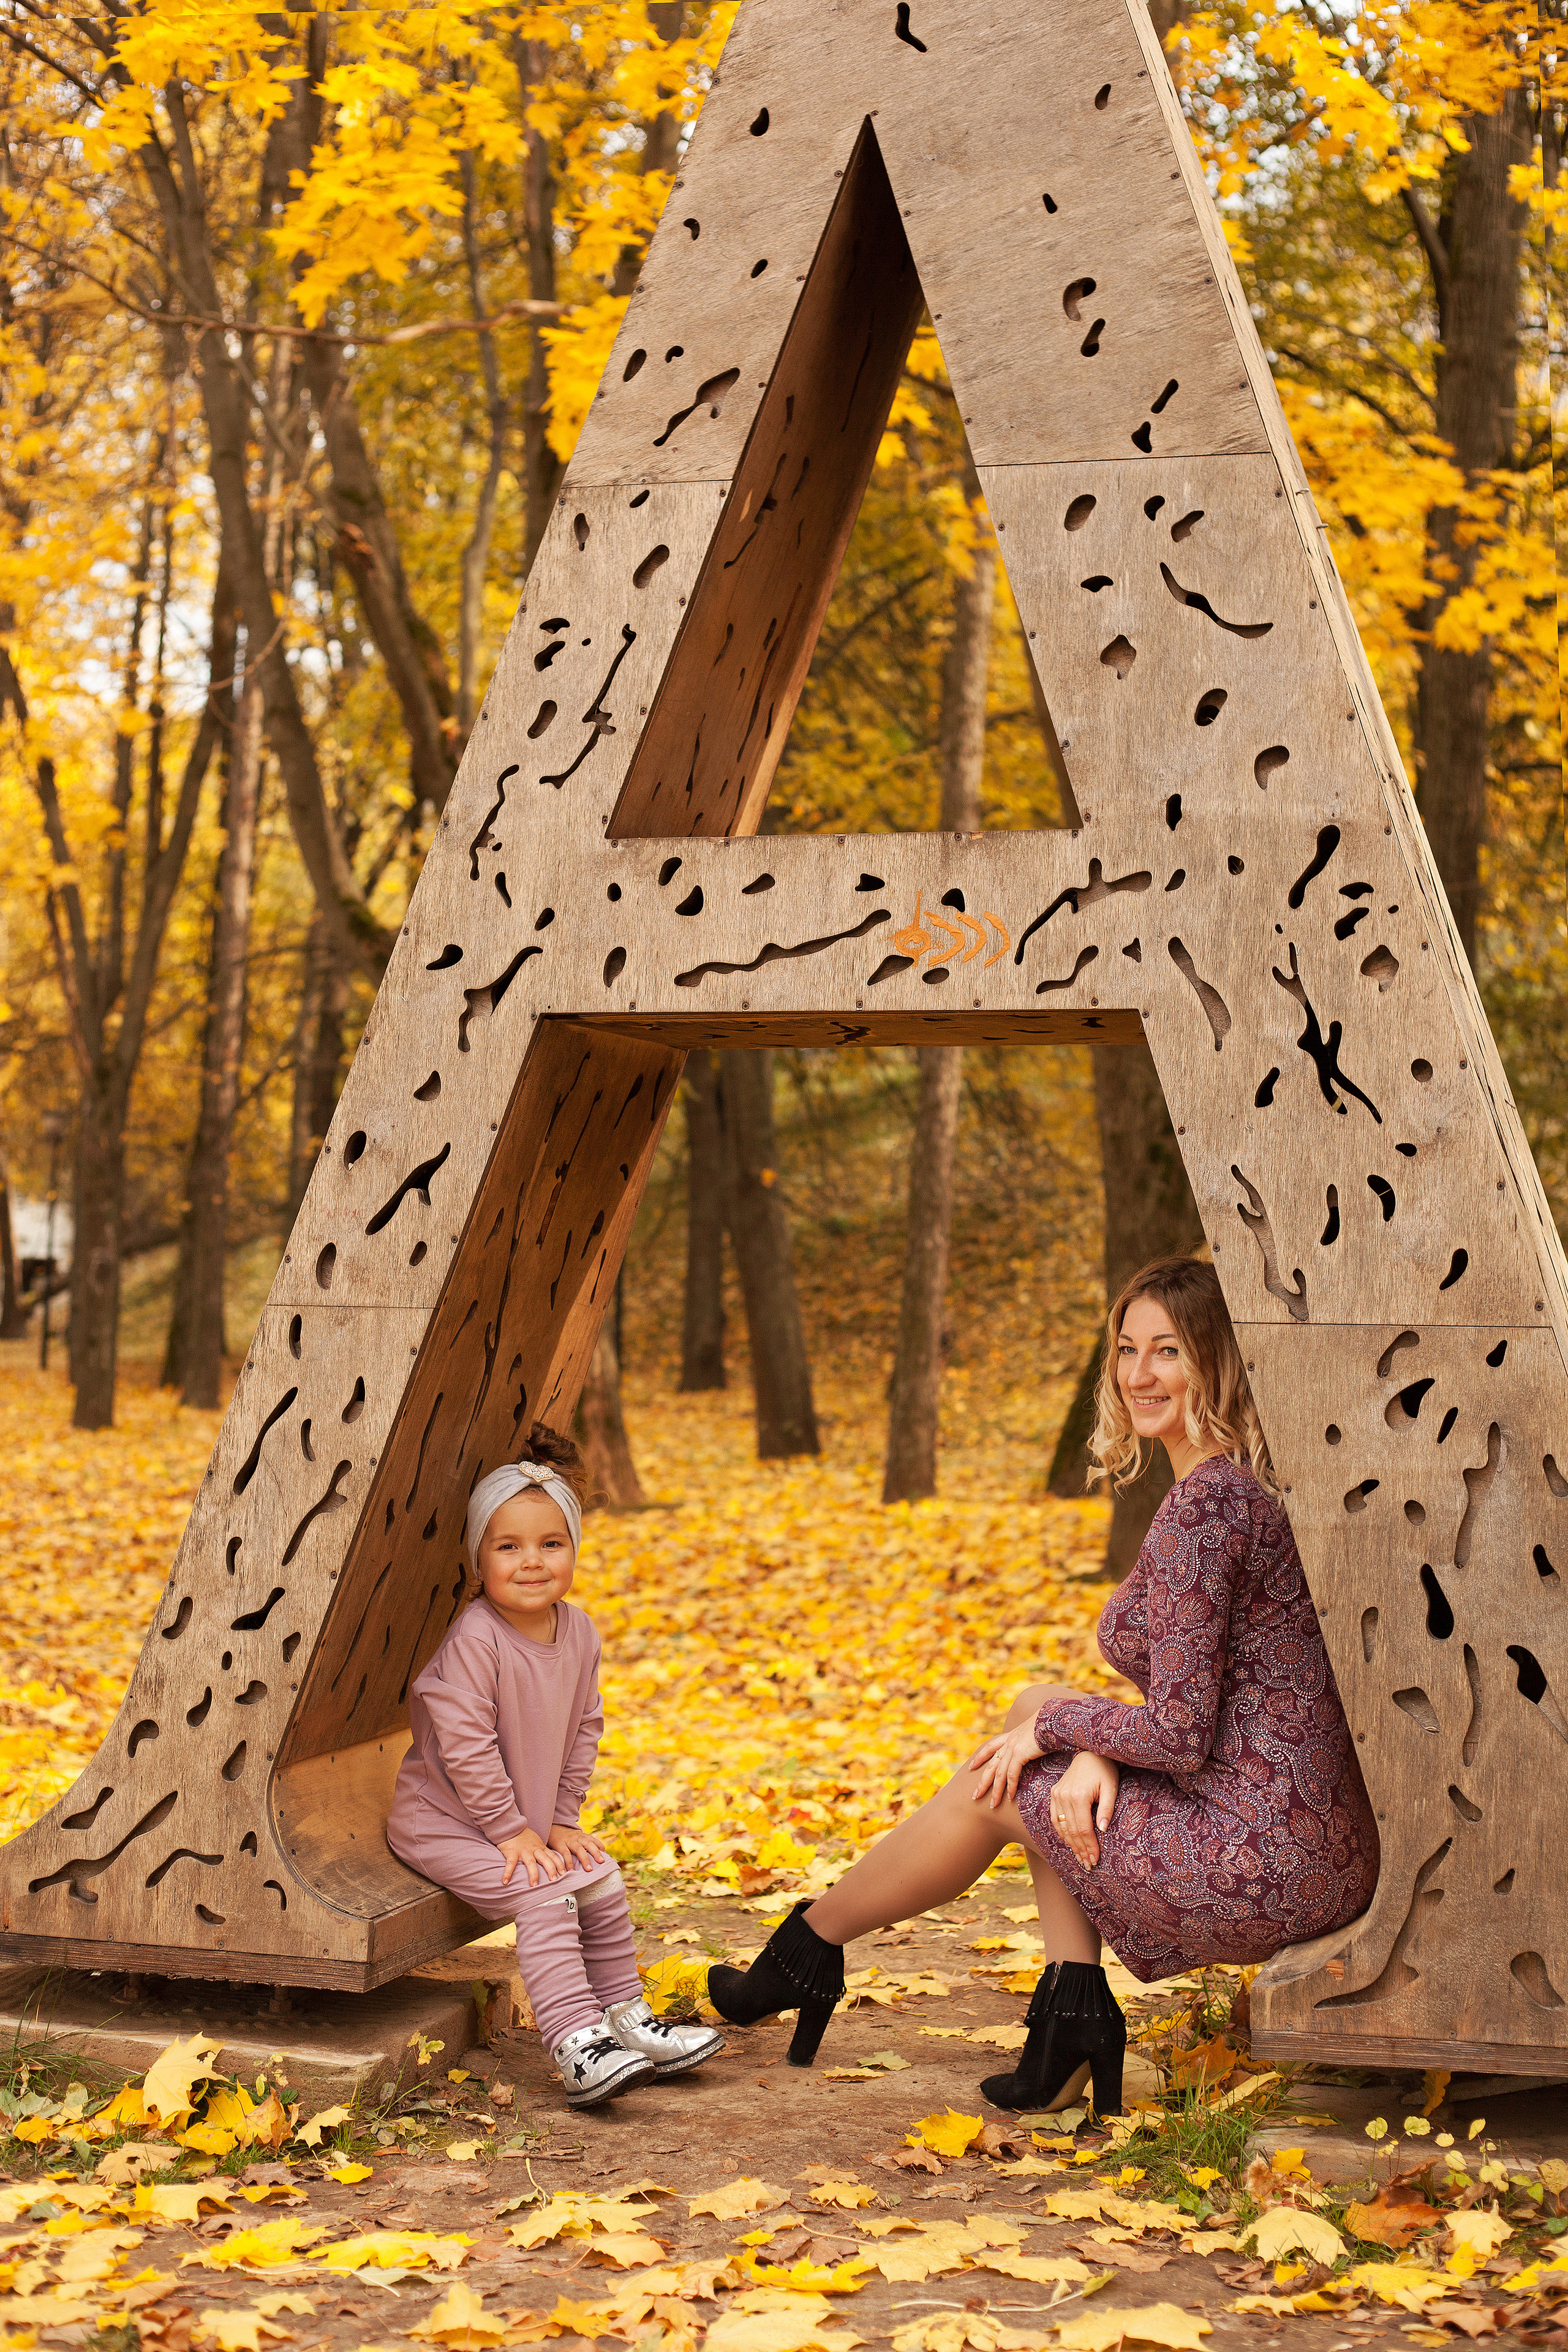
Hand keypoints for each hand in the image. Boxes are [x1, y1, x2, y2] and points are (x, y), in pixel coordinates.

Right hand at [498, 1826, 565, 1888]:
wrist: (511, 1826)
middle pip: (545, 1860)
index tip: (565, 1873)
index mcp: (541, 1848)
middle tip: (555, 1880)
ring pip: (531, 1863)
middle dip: (551, 1870)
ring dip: (533, 1874)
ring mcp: (523, 1851)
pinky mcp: (512, 1852)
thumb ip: (542, 1852)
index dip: (560, 1865)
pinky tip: (505, 1881)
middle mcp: (534, 1849)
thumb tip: (551, 1863)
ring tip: (534, 1885)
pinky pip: (510, 1864)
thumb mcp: (536, 1842)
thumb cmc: (524, 1837)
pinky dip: (507, 1873)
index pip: (553, 1856)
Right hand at [547, 1822, 610, 1872]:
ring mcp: (569, 1841)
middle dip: (596, 1853)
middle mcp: (577, 1837)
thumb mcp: (576, 1838)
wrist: (551, 1829)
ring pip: (579, 1849)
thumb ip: (583, 1846)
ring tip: (589, 1869)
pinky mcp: (559, 1845)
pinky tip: (570, 1871)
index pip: (594, 1840)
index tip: (606, 1856)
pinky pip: (565, 1854)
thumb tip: (594, 1858)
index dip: (600, 1847)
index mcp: (582, 1836)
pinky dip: (568, 1862)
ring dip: (585, 1859)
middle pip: (588, 1844)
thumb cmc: (566, 1838)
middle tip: (601, 1862)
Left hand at [968, 1718, 1044, 1808]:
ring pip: (999, 1773)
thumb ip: (1034, 1741)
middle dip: (982, 1781)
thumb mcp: (1039, 1732)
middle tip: (975, 1795)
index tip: (971, 1766)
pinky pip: (1011, 1774)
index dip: (980, 1756)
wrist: (1056, 1717)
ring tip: (993, 1804)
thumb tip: (1038, 1747)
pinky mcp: (1019, 1753)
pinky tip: (1009, 1797)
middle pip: (991, 1764)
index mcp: (1013, 1735)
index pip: (991, 1746)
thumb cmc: (1053, 1725)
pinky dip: (1010, 1787)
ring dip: (996, 1790)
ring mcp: (1013, 1746)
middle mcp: (1010, 1740)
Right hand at [1045, 1752, 1118, 1870]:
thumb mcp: (1111, 1787)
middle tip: (1088, 1865)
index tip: (1095, 1860)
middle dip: (1081, 1850)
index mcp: (1078, 1796)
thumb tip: (1103, 1830)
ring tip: (1080, 1858)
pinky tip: (1069, 1842)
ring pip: (1062, 1826)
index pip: (1084, 1829)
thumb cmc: (1104, 1770)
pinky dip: (1061, 1832)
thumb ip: (1107, 1808)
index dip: (1090, 1846)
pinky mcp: (1054, 1793)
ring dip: (1071, 1844)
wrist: (1089, 1753)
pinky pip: (1054, 1817)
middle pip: (1072, 1831)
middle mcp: (1064, 1796)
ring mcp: (1056, 1794)